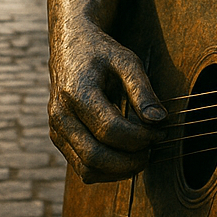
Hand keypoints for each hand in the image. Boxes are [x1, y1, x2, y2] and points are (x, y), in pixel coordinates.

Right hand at [48, 20, 165, 182]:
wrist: (70, 46)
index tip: (160, 132)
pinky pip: (82, 168)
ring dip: (119, 170)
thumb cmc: (101, 52)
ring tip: (143, 154)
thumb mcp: (126, 60)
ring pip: (87, 170)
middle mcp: (61, 116)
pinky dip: (107, 170)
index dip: (140, 138)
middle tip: (153, 149)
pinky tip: (127, 155)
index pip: (110, 130)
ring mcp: (56, 130)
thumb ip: (142, 90)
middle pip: (95, 157)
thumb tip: (159, 120)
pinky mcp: (58, 138)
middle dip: (130, 161)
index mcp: (77, 93)